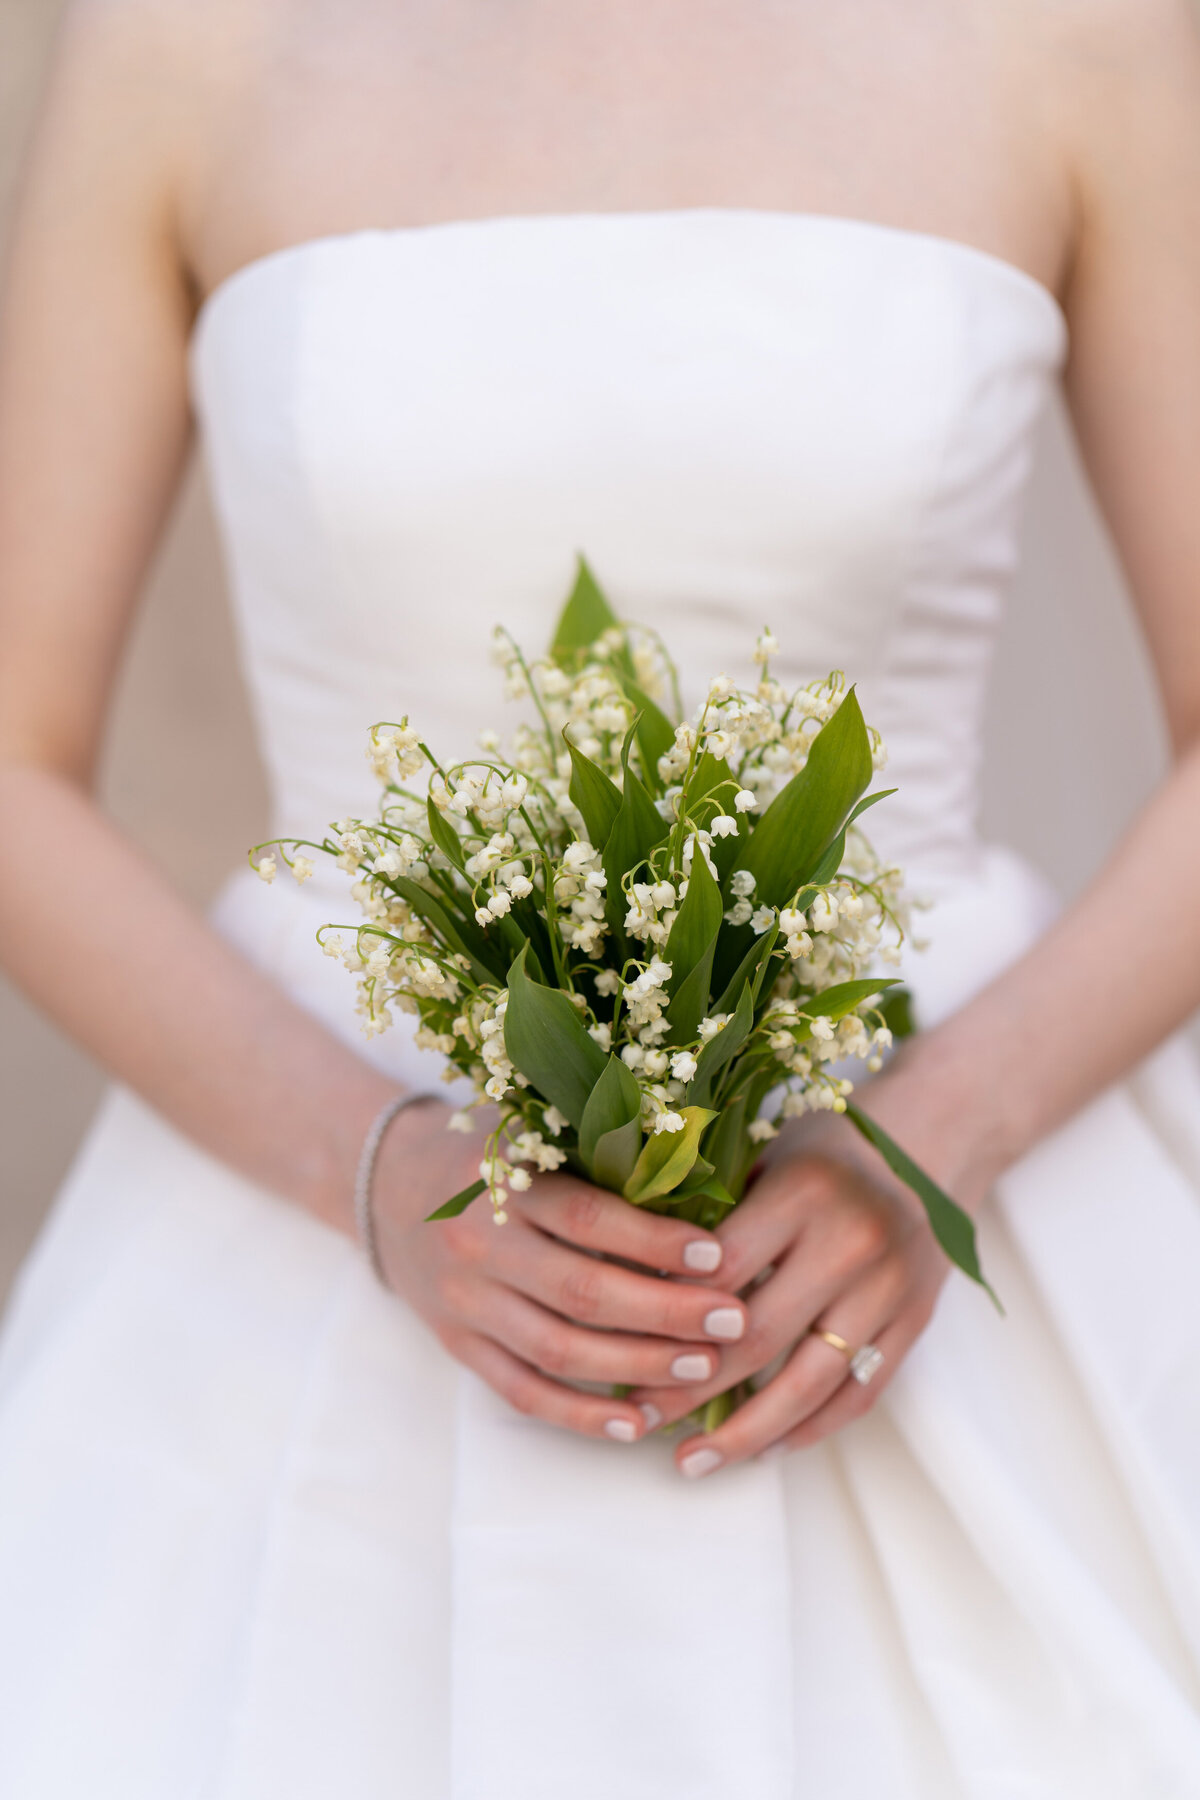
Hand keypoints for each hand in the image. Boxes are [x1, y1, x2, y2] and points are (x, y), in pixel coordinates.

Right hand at [371, 1097, 749, 1442]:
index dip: (655, 1240)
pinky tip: (636, 1424)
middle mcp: (478, 1244)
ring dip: (637, 1368)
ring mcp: (464, 1301)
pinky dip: (580, 1415)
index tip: (718, 1256)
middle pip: (581, 1292)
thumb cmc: (489, 1150)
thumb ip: (597, 1146)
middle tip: (734, 1320)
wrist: (388, 1184)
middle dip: (666, 1312)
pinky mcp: (457, 1344)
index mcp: (503, 1180)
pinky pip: (521, 1391)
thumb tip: (703, 1171)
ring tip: (704, 1370)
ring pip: (557, 1350)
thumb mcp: (532, 1127)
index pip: (588, 1217)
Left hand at [629, 1099, 958, 1474]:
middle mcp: (853, 1240)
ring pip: (810, 1382)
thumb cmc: (816, 1154)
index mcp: (803, 1191)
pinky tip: (759, 1450)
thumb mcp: (759, 1150)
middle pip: (759, 1334)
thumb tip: (627, 1280)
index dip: (668, 1313)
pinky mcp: (915, 1323)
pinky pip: (857, 1395)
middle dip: (691, 1386)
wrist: (921, 1153)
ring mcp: (891, 1288)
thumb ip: (705, 1206)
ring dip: (746, 1432)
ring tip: (692, 1463)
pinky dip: (805, 1431)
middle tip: (639, 1416)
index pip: (723, 1268)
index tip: (618, 1347)